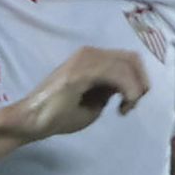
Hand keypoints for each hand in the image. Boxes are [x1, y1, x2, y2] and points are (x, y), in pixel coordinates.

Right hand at [11, 47, 149, 141]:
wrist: (32, 121)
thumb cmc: (58, 115)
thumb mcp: (94, 103)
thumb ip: (109, 90)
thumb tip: (123, 87)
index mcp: (91, 58)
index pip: (127, 60)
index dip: (138, 80)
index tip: (129, 104)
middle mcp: (90, 53)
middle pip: (132, 58)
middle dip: (141, 82)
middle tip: (132, 104)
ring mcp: (86, 59)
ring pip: (128, 65)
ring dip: (135, 89)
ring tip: (125, 108)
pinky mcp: (83, 70)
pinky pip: (117, 74)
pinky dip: (128, 90)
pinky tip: (122, 106)